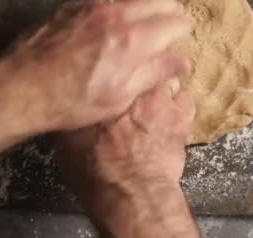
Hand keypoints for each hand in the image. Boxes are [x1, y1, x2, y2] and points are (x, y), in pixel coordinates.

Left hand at [0, 0, 189, 134]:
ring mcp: (91, 6)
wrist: (22, 87)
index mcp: (132, 40)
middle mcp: (115, 15)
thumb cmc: (72, 100)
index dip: (183, 28)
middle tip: (175, 18)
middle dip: (170, 9)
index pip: (172, 23)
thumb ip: (154, 73)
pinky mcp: (71, 5)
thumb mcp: (120, 96)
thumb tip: (181, 61)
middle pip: (155, 0)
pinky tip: (115, 10)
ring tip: (147, 12)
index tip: (185, 33)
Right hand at [55, 79, 197, 236]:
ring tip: (153, 106)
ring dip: (161, 89)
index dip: (114, 68)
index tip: (113, 74)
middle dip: (140, 73)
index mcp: (102, 87)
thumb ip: (72, 114)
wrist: (129, 190)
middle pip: (142, 64)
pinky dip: (179, 106)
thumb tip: (69, 104)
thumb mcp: (67, 141)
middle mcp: (132, 84)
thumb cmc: (95, 170)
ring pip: (166, 78)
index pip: (111, 61)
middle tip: (133, 91)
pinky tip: (171, 119)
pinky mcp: (181, 113)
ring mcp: (161, 96)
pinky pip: (184, 99)